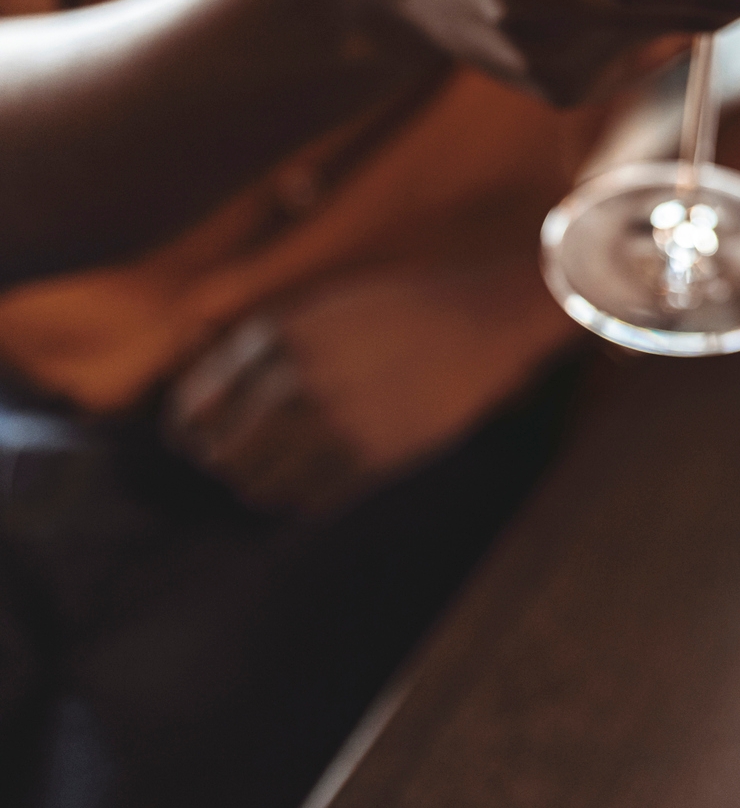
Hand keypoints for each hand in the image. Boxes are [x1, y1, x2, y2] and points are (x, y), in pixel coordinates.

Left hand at [164, 247, 575, 515]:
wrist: (482, 323)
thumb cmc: (405, 310)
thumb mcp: (325, 308)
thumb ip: (269, 345)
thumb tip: (214, 399)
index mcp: (277, 336)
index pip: (196, 403)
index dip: (189, 429)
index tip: (195, 440)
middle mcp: (295, 380)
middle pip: (224, 452)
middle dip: (227, 461)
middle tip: (238, 464)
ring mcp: (334, 420)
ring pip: (262, 483)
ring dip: (263, 485)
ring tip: (277, 477)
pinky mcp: (372, 455)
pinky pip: (311, 499)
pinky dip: (303, 499)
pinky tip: (316, 484)